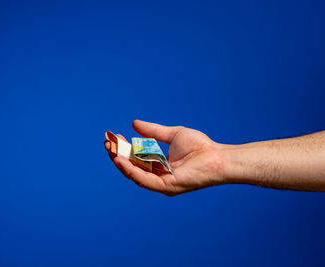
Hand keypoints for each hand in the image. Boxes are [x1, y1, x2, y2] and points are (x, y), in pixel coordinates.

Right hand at [104, 120, 225, 195]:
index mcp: (159, 165)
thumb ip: (154, 131)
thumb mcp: (173, 135)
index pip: (136, 158)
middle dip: (118, 154)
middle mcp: (157, 176)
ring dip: (121, 162)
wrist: (217, 156)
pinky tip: (121, 160)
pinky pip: (144, 180)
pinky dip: (131, 171)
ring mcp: (161, 182)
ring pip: (135, 174)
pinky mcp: (165, 186)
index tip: (113, 136)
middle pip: (132, 167)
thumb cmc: (200, 147)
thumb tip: (135, 123)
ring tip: (110, 150)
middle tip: (107, 141)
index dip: (124, 148)